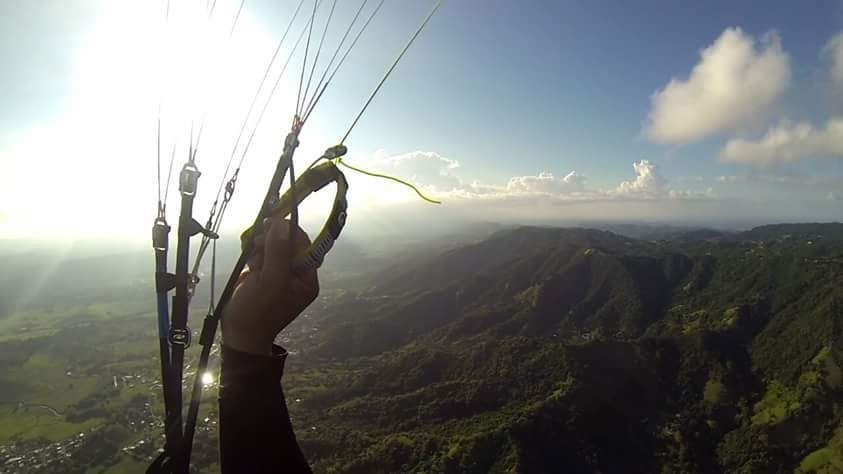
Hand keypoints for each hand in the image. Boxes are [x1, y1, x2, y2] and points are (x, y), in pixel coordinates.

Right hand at [222, 217, 318, 354]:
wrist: (238, 333)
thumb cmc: (257, 312)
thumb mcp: (271, 281)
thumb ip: (279, 252)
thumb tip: (282, 224)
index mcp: (306, 279)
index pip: (304, 246)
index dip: (290, 232)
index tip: (274, 221)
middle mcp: (295, 274)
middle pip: (288, 243)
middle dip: (272, 240)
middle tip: (259, 241)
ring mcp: (278, 272)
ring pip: (272, 245)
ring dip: (261, 247)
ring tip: (254, 262)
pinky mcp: (263, 272)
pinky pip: (261, 253)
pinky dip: (254, 254)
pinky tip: (250, 266)